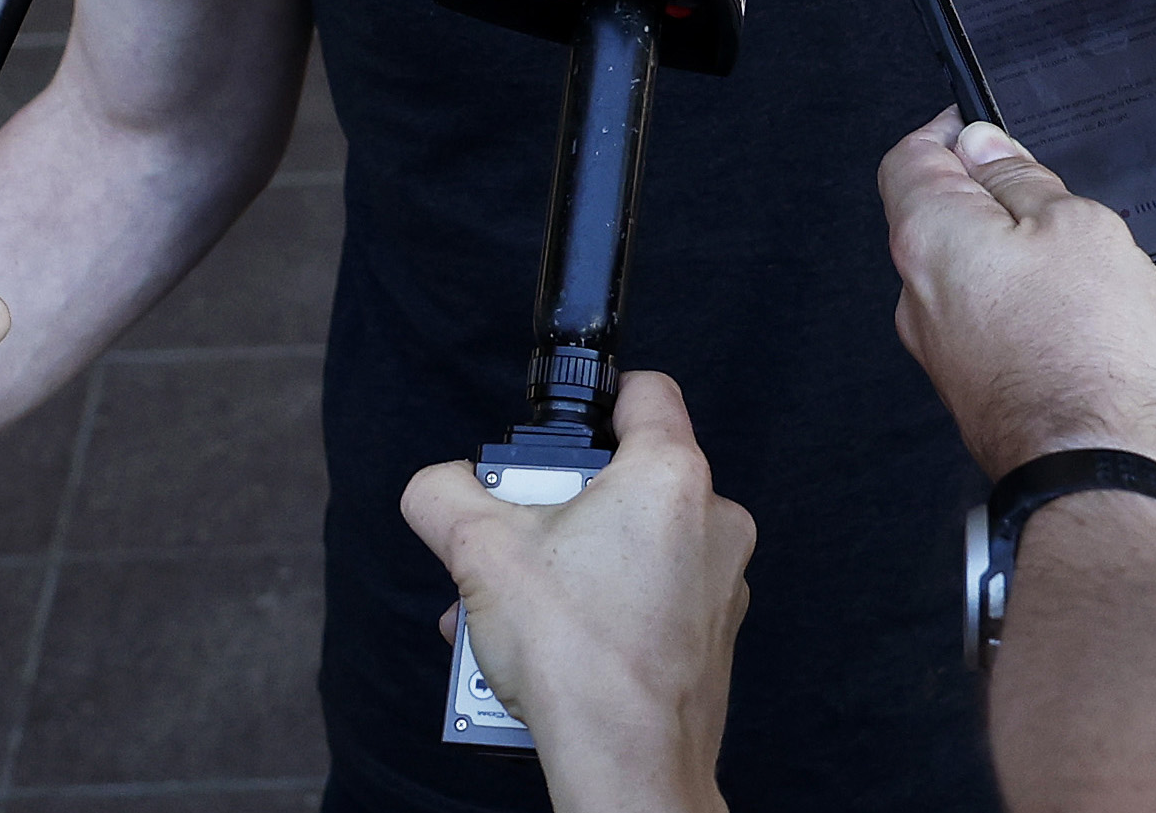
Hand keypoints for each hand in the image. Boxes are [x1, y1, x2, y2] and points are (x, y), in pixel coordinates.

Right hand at [401, 372, 749, 812]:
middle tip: (508, 545)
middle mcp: (713, 520)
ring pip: (631, 550)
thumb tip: (434, 487)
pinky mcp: (712, 637)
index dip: (597, 400)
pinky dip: (598, 613)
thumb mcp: (478, 552)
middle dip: (554, 513)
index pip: (646, 392)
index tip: (560, 433)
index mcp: (670, 475)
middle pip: (623, 482)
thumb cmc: (574, 653)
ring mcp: (720, 583)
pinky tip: (541, 654)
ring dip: (565, 571)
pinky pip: (648, 602)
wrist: (627, 763)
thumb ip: (443, 496)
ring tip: (504, 616)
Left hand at [879, 110, 1155, 483]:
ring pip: (1051, 281)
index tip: (994, 118)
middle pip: (977, 223)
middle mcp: (938, 297)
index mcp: (932, 240)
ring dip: (1121, 253)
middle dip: (1037, 195)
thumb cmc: (1080, 341)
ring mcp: (980, 350)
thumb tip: (982, 149)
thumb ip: (1024, 178)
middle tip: (1090, 174)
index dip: (952, 130)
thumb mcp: (1071, 222)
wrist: (1103, 470)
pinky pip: (1093, 332)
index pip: (912, 163)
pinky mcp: (1027, 389)